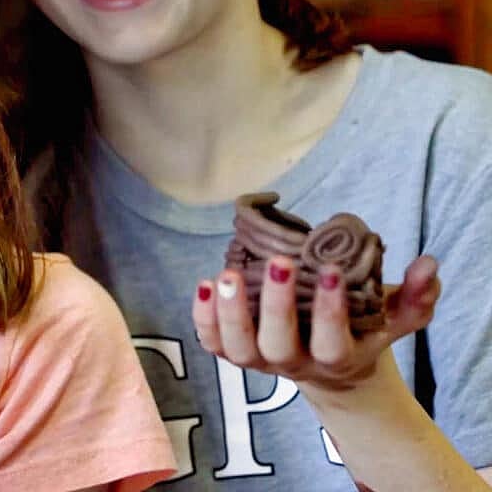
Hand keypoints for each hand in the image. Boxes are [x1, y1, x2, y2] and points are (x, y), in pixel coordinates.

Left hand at [192, 254, 439, 389]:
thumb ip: (415, 297)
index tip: (328, 270)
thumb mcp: (393, 317)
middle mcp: (293, 363)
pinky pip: (211, 342)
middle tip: (278, 263)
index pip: (331, 342)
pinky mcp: (233, 350)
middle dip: (276, 306)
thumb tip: (427, 265)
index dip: (329, 311)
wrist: (330, 366)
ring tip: (227, 275)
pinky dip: (202, 317)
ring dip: (231, 312)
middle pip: (278, 346)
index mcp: (335, 358)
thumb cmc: (362, 330)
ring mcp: (259, 360)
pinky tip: (204, 282)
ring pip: (238, 349)